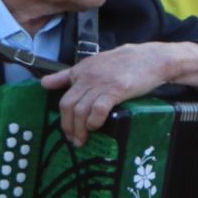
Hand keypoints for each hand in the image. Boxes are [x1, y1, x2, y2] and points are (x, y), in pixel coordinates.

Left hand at [41, 42, 183, 146]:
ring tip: (83, 139)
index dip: (62, 116)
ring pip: (80, 110)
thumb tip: (44, 83)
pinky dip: (94, 121)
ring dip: (79, 129)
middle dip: (68, 126)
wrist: (154, 58)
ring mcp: (102, 83)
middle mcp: (88, 76)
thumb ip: (68, 75)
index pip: (63, 96)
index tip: (66, 129)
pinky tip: (95, 127)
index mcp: (81, 70)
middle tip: (73, 139)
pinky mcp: (116, 89)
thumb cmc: (127, 62)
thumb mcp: (94, 64)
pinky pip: (98, 109)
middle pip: (67, 105)